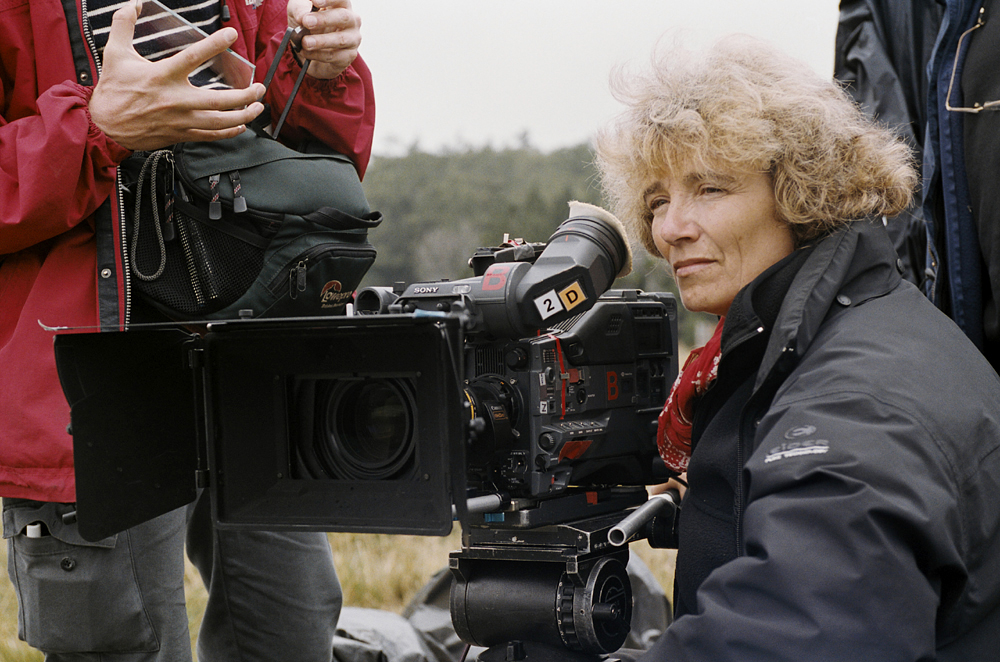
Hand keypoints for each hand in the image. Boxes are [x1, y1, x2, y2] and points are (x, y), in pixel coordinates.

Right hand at [89, 0, 265, 150]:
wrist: (105, 126)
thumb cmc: (113, 90)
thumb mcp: (114, 52)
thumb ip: (123, 24)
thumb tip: (133, 3)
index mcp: (162, 76)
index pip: (193, 57)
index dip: (214, 44)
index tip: (231, 35)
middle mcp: (176, 100)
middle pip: (219, 100)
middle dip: (245, 95)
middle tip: (259, 87)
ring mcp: (181, 120)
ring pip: (220, 121)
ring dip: (244, 115)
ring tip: (258, 106)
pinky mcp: (182, 134)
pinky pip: (212, 135)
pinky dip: (230, 131)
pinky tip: (241, 125)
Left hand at [287, 0, 361, 79]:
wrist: (309, 49)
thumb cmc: (308, 24)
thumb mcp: (298, 11)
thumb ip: (299, 9)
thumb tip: (302, 17)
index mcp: (341, 5)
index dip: (329, 0)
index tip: (315, 2)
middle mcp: (352, 20)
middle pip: (343, 17)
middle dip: (324, 20)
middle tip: (307, 22)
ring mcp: (353, 39)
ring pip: (340, 40)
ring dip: (321, 41)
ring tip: (305, 42)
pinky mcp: (349, 56)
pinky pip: (335, 56)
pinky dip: (318, 55)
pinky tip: (306, 52)